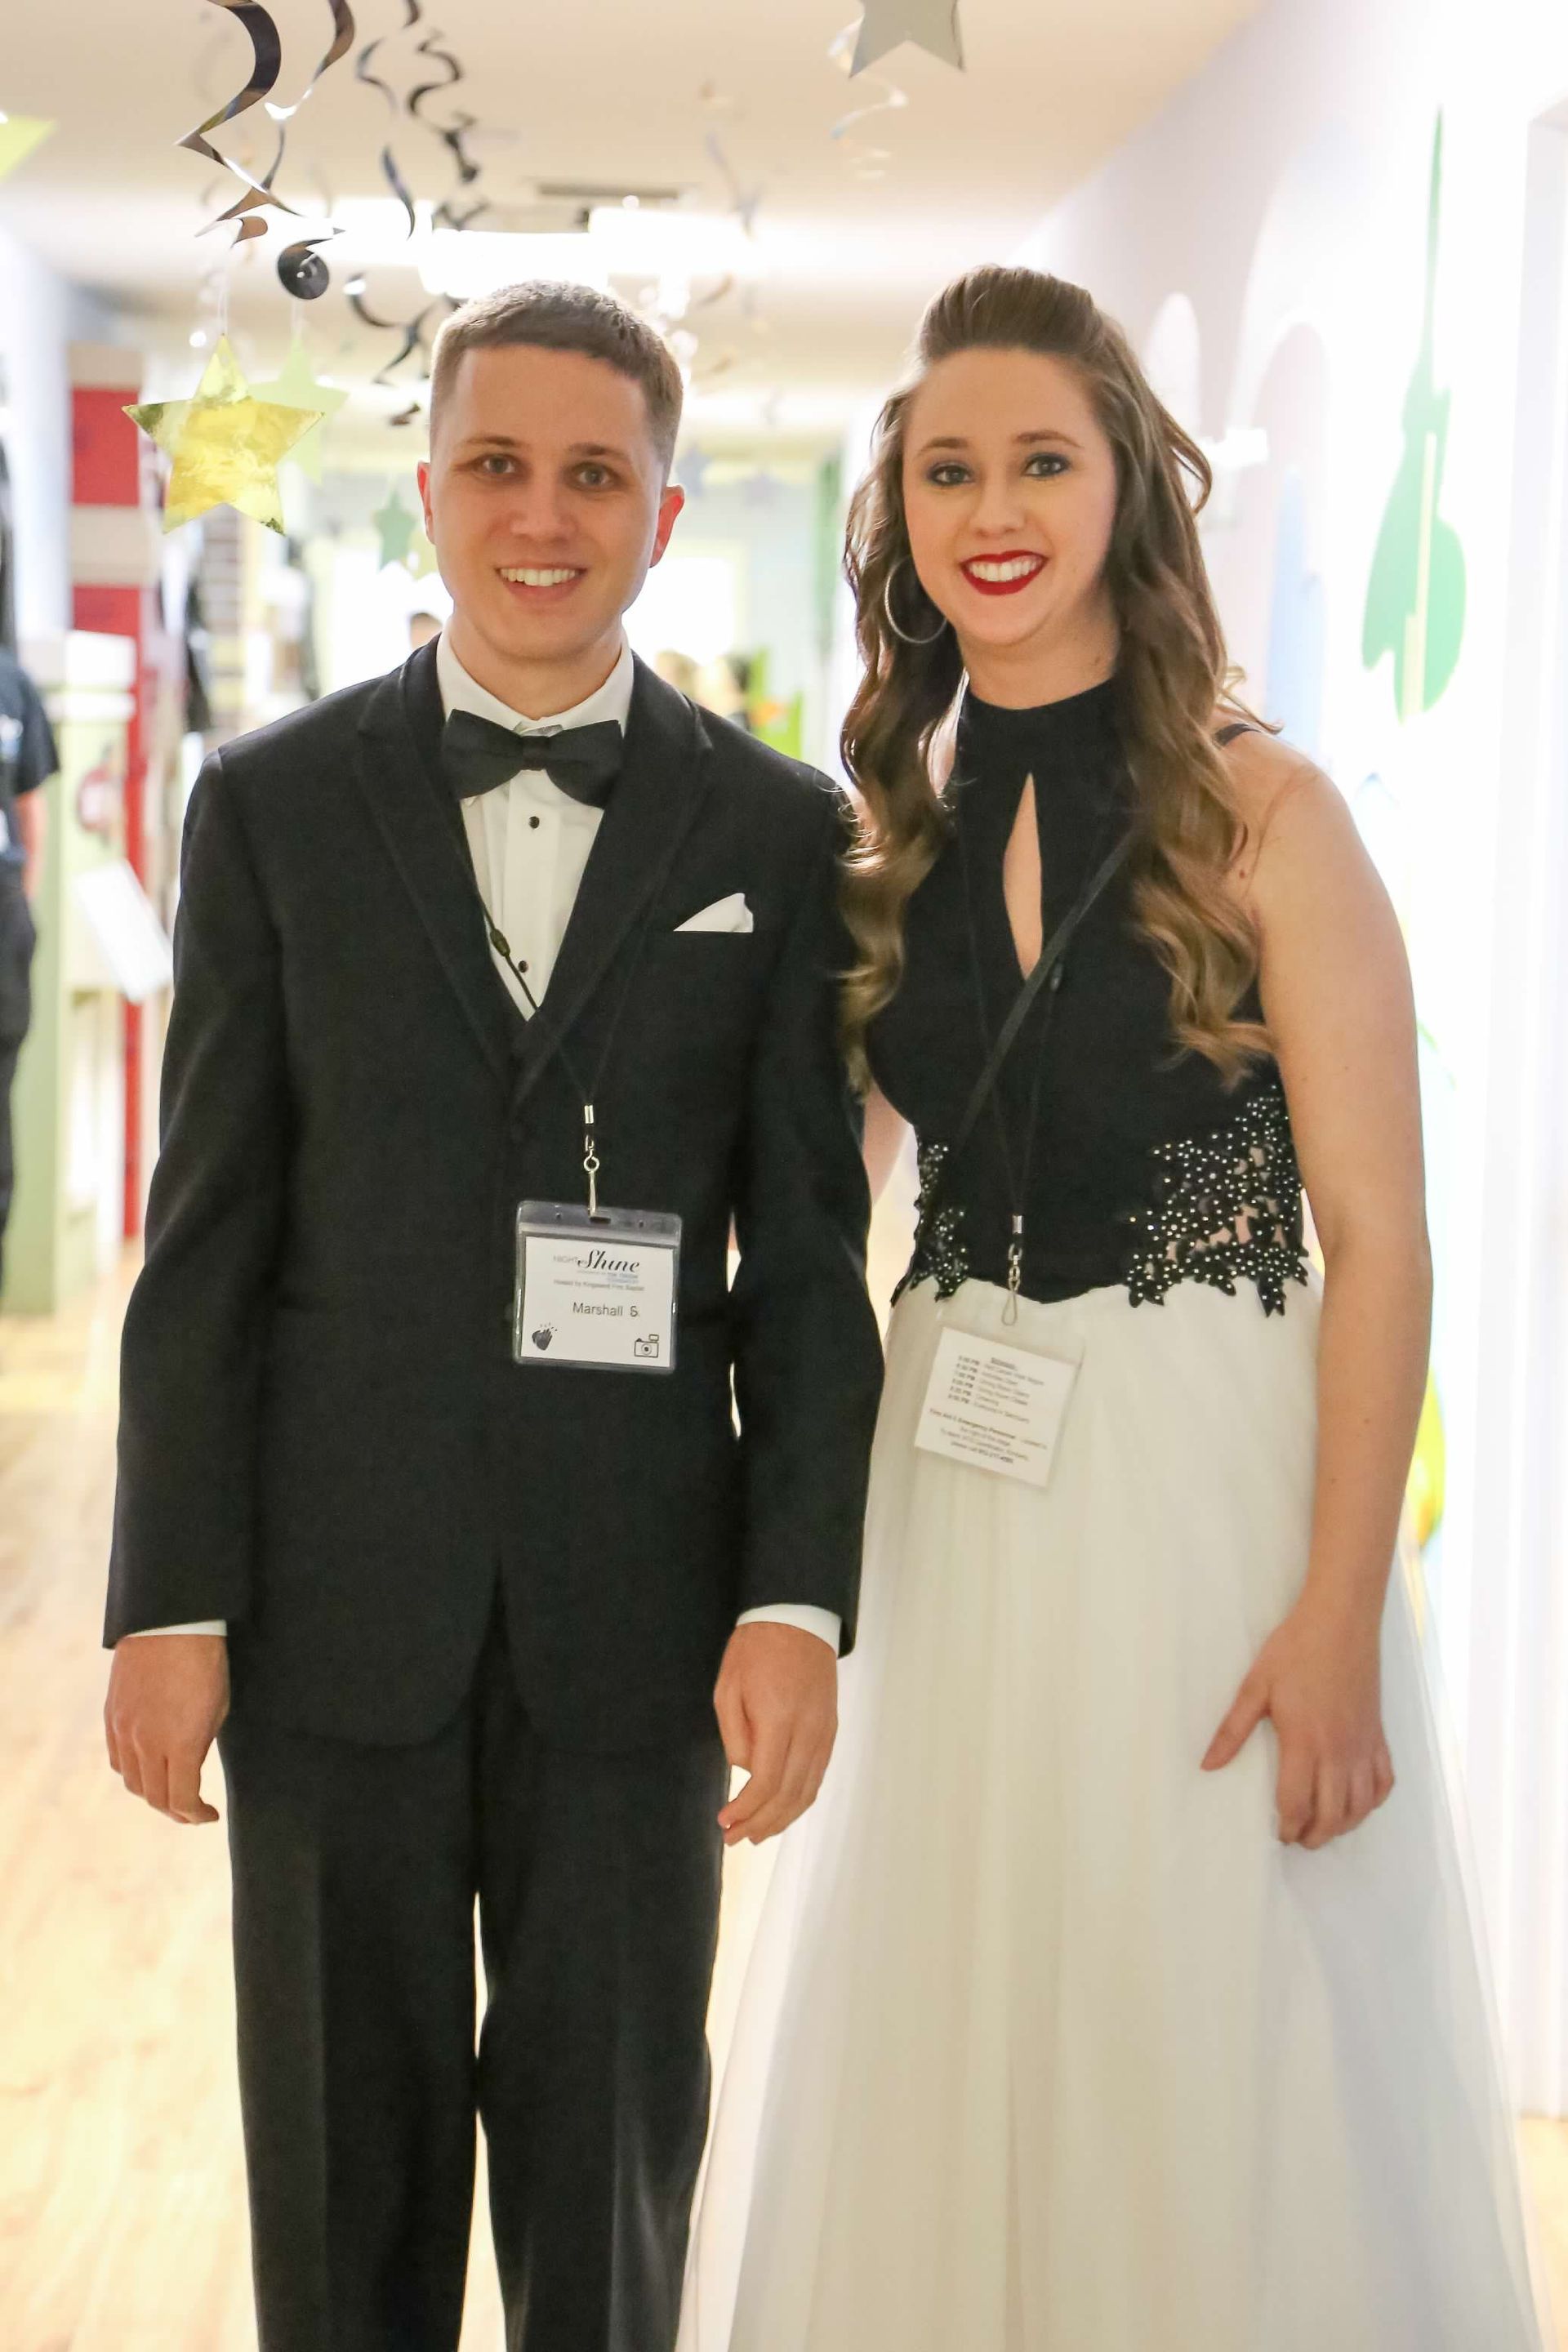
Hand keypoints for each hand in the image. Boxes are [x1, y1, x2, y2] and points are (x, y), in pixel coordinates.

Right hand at [104, 1634, 229, 1824]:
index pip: (182, 1800)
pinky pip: (117, 1759)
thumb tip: (189, 1767)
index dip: (197, 1815)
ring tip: (170, 1792)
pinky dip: (132, 1772)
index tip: (209, 1815)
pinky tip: (147, 1768)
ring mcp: (124, 1731)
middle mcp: (146, 1744)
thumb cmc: (205, 1663)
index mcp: (180, 1745)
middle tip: (191, 1811)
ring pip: (132, 1782)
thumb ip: (200, 1746)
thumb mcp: (217, 1709)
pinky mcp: (111, 1717)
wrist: (171, 1624)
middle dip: (176, 1811)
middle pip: (155, 1797)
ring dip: (152, 1794)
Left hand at [714, 1622, 837, 1847]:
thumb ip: (735, 1736)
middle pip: (789, 1794)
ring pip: (808, 1790)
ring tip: (757, 1834)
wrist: (797, 1619)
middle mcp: (809, 1731)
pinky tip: (783, 1809)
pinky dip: (800, 1799)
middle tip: (734, 1839)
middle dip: (760, 1823)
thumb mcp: (728, 1688)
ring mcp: (825, 1731)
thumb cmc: (755, 1650)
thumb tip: (746, 1772)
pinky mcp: (831, 1729)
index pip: (766, 1782)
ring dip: (782, 1819)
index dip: (745, 1809)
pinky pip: (818, 1774)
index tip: (724, 1821)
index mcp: (780, 1719)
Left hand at [1202, 1602, 1393, 1849]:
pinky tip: (1358, 1804)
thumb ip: (1232, 1730)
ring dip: (1344, 1825)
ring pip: (1361, 1805)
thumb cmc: (1294, 1650)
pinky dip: (1373, 1802)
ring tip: (1325, 1829)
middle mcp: (1339, 1752)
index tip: (1279, 1834)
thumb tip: (1208, 1765)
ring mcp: (1363, 1746)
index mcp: (1304, 1743)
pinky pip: (1384, 1782)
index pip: (1297, 1803)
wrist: (1341, 1622)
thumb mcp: (1255, 1687)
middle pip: (1332, 1814)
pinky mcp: (1379, 1736)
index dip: (1288, 1826)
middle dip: (1315, 1835)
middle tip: (1299, 1839)